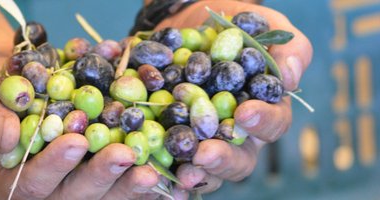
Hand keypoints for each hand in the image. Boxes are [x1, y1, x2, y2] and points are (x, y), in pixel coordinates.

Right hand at [0, 55, 161, 198]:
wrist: (13, 92)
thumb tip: (8, 137)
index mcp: (9, 182)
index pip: (32, 182)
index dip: (55, 164)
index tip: (76, 140)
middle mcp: (42, 195)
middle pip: (73, 197)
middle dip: (100, 177)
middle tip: (125, 156)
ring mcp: (70, 192)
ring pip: (101, 199)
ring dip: (127, 186)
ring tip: (148, 168)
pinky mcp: (95, 184)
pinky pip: (118, 190)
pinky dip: (140, 184)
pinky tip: (162, 173)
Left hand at [155, 1, 312, 198]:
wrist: (187, 20)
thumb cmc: (233, 24)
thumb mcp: (262, 24)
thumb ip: (286, 47)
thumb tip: (291, 78)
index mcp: (264, 108)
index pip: (272, 124)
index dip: (262, 122)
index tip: (245, 113)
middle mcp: (236, 132)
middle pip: (239, 158)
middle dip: (223, 158)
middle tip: (205, 154)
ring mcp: (204, 139)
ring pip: (205, 168)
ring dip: (194, 173)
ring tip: (182, 173)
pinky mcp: (172, 137)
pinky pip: (169, 159)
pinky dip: (162, 166)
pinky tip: (153, 169)